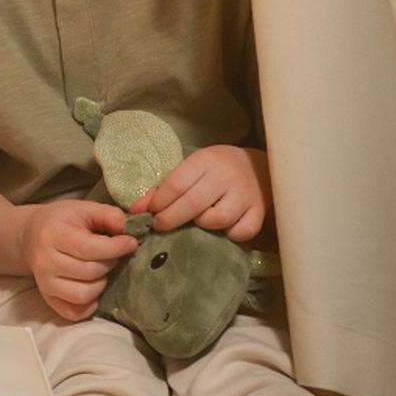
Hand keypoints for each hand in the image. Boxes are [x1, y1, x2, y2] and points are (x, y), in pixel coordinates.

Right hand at [18, 201, 137, 321]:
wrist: (30, 236)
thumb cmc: (61, 220)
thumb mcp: (83, 208)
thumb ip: (108, 215)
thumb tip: (128, 229)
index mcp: (52, 234)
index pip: (89, 248)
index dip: (116, 248)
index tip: (130, 243)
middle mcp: (45, 262)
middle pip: (90, 272)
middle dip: (110, 263)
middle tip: (113, 254)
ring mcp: (45, 283)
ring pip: (84, 295)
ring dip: (101, 284)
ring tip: (102, 270)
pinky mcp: (48, 299)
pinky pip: (74, 313)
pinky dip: (89, 305)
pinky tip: (93, 288)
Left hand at [131, 145, 267, 241]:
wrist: (259, 167)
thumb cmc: (216, 169)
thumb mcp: (191, 169)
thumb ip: (164, 188)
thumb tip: (136, 210)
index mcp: (205, 161)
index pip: (176, 183)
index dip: (159, 202)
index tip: (148, 213)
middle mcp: (225, 176)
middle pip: (193, 203)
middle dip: (171, 219)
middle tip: (159, 226)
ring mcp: (245, 195)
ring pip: (217, 219)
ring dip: (202, 225)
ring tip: (196, 222)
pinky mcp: (259, 211)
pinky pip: (241, 231)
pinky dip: (230, 234)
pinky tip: (223, 229)